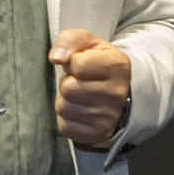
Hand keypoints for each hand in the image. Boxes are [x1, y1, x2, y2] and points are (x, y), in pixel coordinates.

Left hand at [49, 29, 131, 147]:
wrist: (115, 91)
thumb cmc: (97, 63)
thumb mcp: (87, 43)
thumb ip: (69, 40)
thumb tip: (55, 58)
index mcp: (118, 65)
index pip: (77, 64)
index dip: (72, 63)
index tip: (81, 65)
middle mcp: (117, 93)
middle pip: (68, 88)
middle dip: (68, 82)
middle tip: (80, 82)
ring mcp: (109, 116)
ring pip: (64, 107)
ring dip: (66, 100)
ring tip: (80, 95)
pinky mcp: (99, 134)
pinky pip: (65, 126)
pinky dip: (67, 118)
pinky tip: (80, 111)